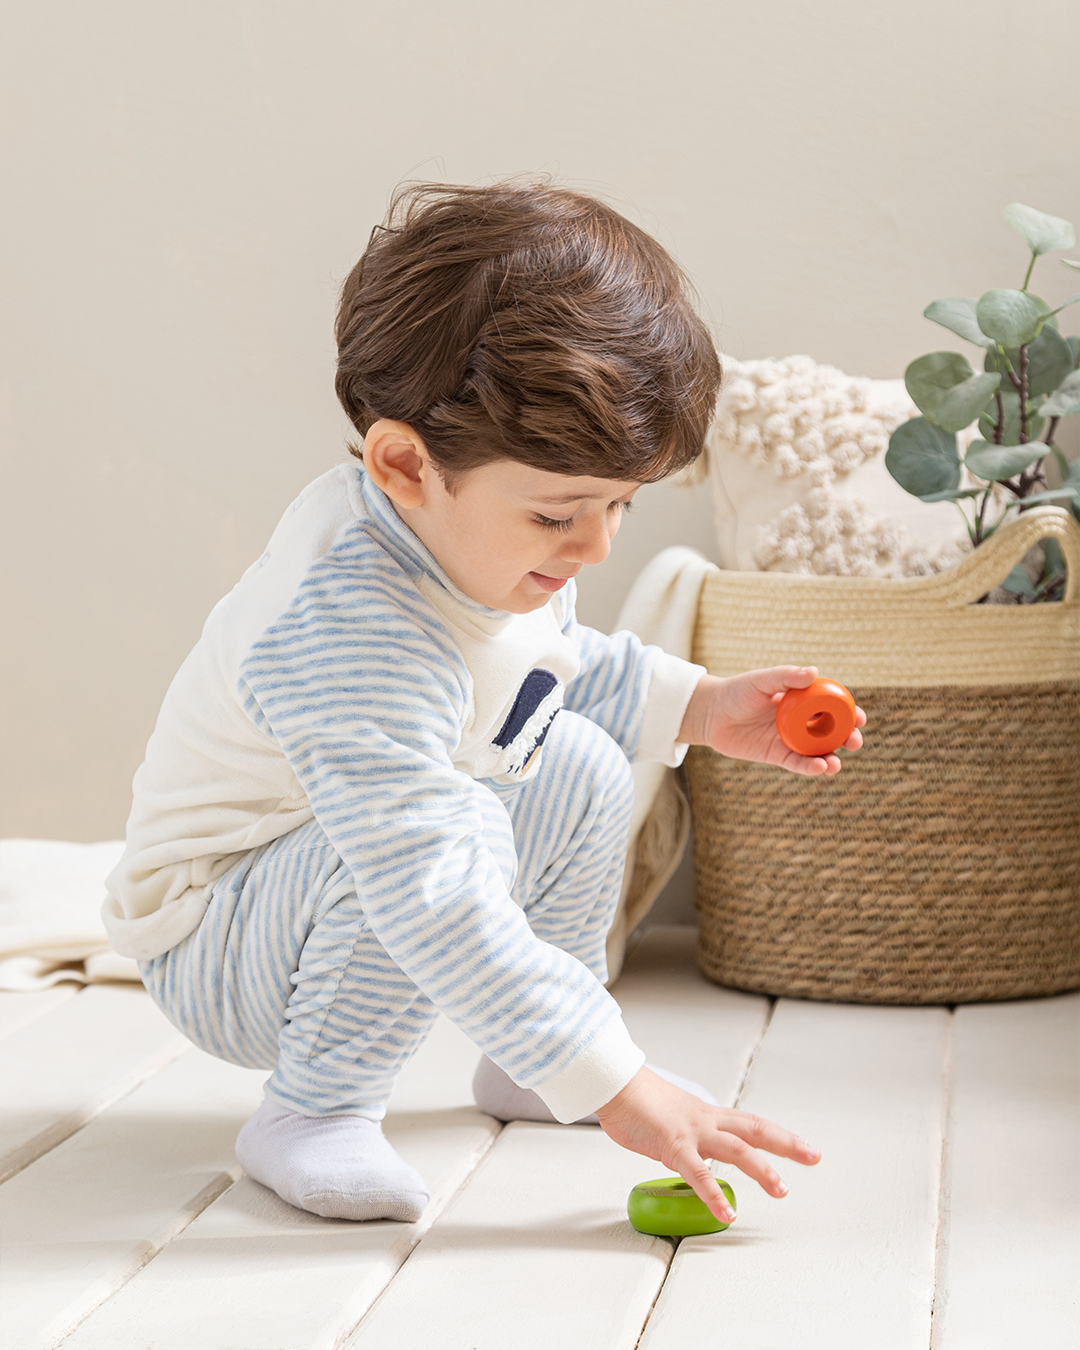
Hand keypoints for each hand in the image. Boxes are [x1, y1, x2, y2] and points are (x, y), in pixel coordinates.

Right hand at [596, 1067, 820, 1223]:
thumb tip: (696, 1156)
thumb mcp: (674, 1118)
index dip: (780, 1136)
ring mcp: (692, 1133)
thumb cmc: (638, 1102)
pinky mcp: (672, 1145)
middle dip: (787, 1144)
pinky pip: (697, 1173)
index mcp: (708, 1116)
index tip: (805, 1148)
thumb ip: (690, 1137)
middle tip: (814, 1156)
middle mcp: (707, 1121)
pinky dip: (714, 1193)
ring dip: (761, 1170)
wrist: (615, 1084)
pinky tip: (727, 1212)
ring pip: (736, 1149)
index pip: (752, 1124)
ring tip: (781, 1189)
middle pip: (755, 1130)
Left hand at [679, 665, 865, 776]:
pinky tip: (818, 768)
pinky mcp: (777, 756)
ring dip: (832, 759)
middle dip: (848, 738)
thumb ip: (785, 676)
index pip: (832, 707)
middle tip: (855, 741)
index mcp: (802, 701)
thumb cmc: (737, 692)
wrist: (711, 713)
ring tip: (835, 763)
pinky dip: (810, 768)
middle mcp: (801, 722)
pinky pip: (798, 764)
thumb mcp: (761, 680)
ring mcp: (790, 740)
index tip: (860, 717)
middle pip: (832, 732)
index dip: (849, 712)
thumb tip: (814, 672)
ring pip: (819, 752)